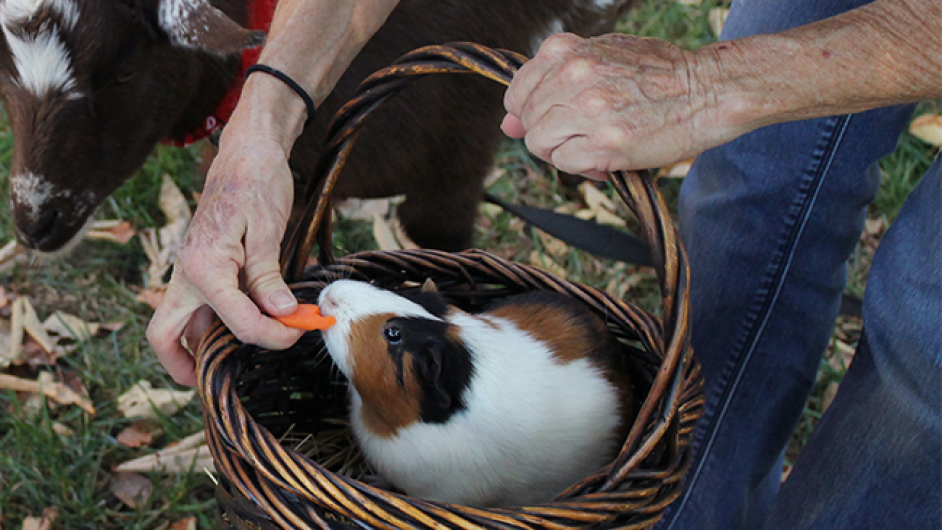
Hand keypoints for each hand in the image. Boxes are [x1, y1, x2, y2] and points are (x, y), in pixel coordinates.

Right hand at [146, 122, 303, 385]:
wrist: (247, 153)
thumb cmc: (257, 183)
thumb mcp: (267, 228)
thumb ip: (269, 276)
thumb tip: (281, 314)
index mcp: (203, 266)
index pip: (236, 322)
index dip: (272, 335)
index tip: (298, 331)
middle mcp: (186, 274)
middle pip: (166, 335)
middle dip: (185, 365)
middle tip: (217, 380)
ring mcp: (190, 273)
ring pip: (180, 325)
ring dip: (204, 346)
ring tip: (241, 357)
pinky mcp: (202, 270)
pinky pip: (201, 308)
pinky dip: (220, 324)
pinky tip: (251, 325)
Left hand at [502, 33, 730, 178]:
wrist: (709, 91)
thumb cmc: (660, 74)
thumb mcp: (604, 57)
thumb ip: (553, 82)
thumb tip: (508, 122)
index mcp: (568, 51)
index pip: (518, 91)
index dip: (529, 112)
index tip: (550, 119)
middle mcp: (574, 76)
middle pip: (529, 121)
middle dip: (549, 134)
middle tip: (583, 134)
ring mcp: (588, 110)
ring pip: (541, 143)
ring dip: (563, 151)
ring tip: (595, 145)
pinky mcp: (605, 143)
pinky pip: (566, 163)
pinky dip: (582, 167)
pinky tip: (607, 159)